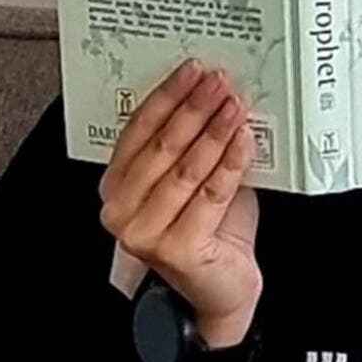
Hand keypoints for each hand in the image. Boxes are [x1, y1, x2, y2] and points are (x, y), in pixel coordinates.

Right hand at [99, 61, 262, 346]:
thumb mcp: (196, 181)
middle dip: (193, 109)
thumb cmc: (210, 234)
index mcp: (117, 187)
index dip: (166, 98)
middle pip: (161, 147)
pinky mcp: (174, 249)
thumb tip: (217, 96)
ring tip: (235, 104)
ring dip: (214, 131)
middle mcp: (121, 211)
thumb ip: (195, 146)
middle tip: (218, 82)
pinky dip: (231, 163)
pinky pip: (209, 194)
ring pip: (186, 169)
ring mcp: (144, 233)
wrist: (223, 289)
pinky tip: (245, 140)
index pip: (137, 132)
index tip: (191, 71)